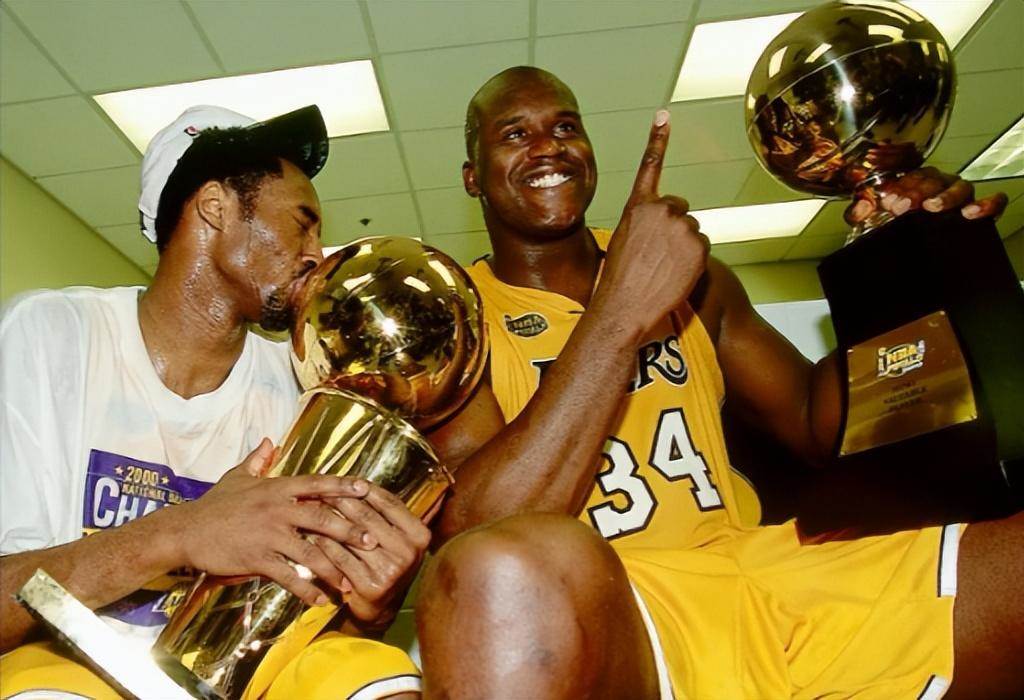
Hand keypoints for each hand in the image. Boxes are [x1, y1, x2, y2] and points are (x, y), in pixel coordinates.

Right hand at [174, 439, 377, 606]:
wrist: (185, 530)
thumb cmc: (214, 505)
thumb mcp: (237, 478)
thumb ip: (257, 460)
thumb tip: (269, 441)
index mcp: (276, 488)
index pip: (317, 484)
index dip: (342, 486)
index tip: (367, 489)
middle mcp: (277, 509)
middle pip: (322, 518)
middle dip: (349, 530)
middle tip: (372, 540)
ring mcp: (268, 535)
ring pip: (309, 551)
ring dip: (332, 568)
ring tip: (350, 583)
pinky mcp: (257, 558)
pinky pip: (288, 576)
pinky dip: (305, 590)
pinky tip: (319, 600)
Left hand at [313, 485, 431, 629]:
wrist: (381, 607)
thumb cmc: (385, 563)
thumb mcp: (397, 538)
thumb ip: (387, 514)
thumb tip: (360, 482)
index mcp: (420, 535)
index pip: (389, 503)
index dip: (365, 489)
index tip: (346, 480)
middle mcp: (409, 552)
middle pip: (369, 517)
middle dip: (342, 501)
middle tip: (321, 490)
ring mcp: (391, 570)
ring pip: (352, 537)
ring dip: (329, 521)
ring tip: (312, 509)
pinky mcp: (371, 586)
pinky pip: (341, 558)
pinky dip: (325, 545)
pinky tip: (312, 535)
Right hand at [598, 110, 708, 334]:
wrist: (625, 306)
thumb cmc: (617, 280)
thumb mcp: (620, 242)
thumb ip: (641, 226)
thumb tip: (657, 231)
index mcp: (638, 206)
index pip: (650, 165)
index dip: (658, 138)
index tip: (665, 114)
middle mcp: (661, 209)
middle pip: (679, 209)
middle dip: (673, 227)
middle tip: (657, 255)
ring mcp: (682, 226)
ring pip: (691, 231)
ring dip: (683, 247)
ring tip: (663, 268)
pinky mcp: (698, 244)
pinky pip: (702, 248)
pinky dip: (693, 261)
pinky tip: (675, 274)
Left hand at [845, 166, 1007, 224]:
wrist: (913, 244)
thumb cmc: (900, 221)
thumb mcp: (877, 216)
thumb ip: (862, 210)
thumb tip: (857, 211)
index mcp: (917, 181)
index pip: (910, 175)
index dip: (899, 187)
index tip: (888, 201)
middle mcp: (940, 185)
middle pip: (932, 180)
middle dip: (916, 192)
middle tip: (901, 207)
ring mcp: (960, 196)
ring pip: (960, 187)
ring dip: (945, 196)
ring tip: (932, 207)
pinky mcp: (980, 210)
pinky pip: (993, 201)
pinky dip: (986, 204)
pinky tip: (971, 213)